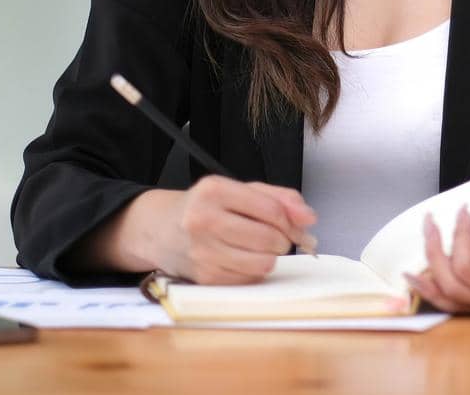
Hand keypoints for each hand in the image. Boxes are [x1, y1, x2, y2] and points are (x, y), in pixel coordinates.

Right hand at [154, 176, 316, 284]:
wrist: (160, 230)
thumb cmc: (206, 207)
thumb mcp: (240, 190)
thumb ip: (280, 198)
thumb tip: (310, 218)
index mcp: (215, 190)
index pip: (272, 211)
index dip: (292, 222)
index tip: (297, 226)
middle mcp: (204, 220)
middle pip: (270, 239)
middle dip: (282, 240)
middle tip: (275, 236)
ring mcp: (202, 252)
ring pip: (263, 263)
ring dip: (270, 257)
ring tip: (258, 247)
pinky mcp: (204, 277)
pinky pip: (249, 279)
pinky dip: (253, 271)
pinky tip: (241, 259)